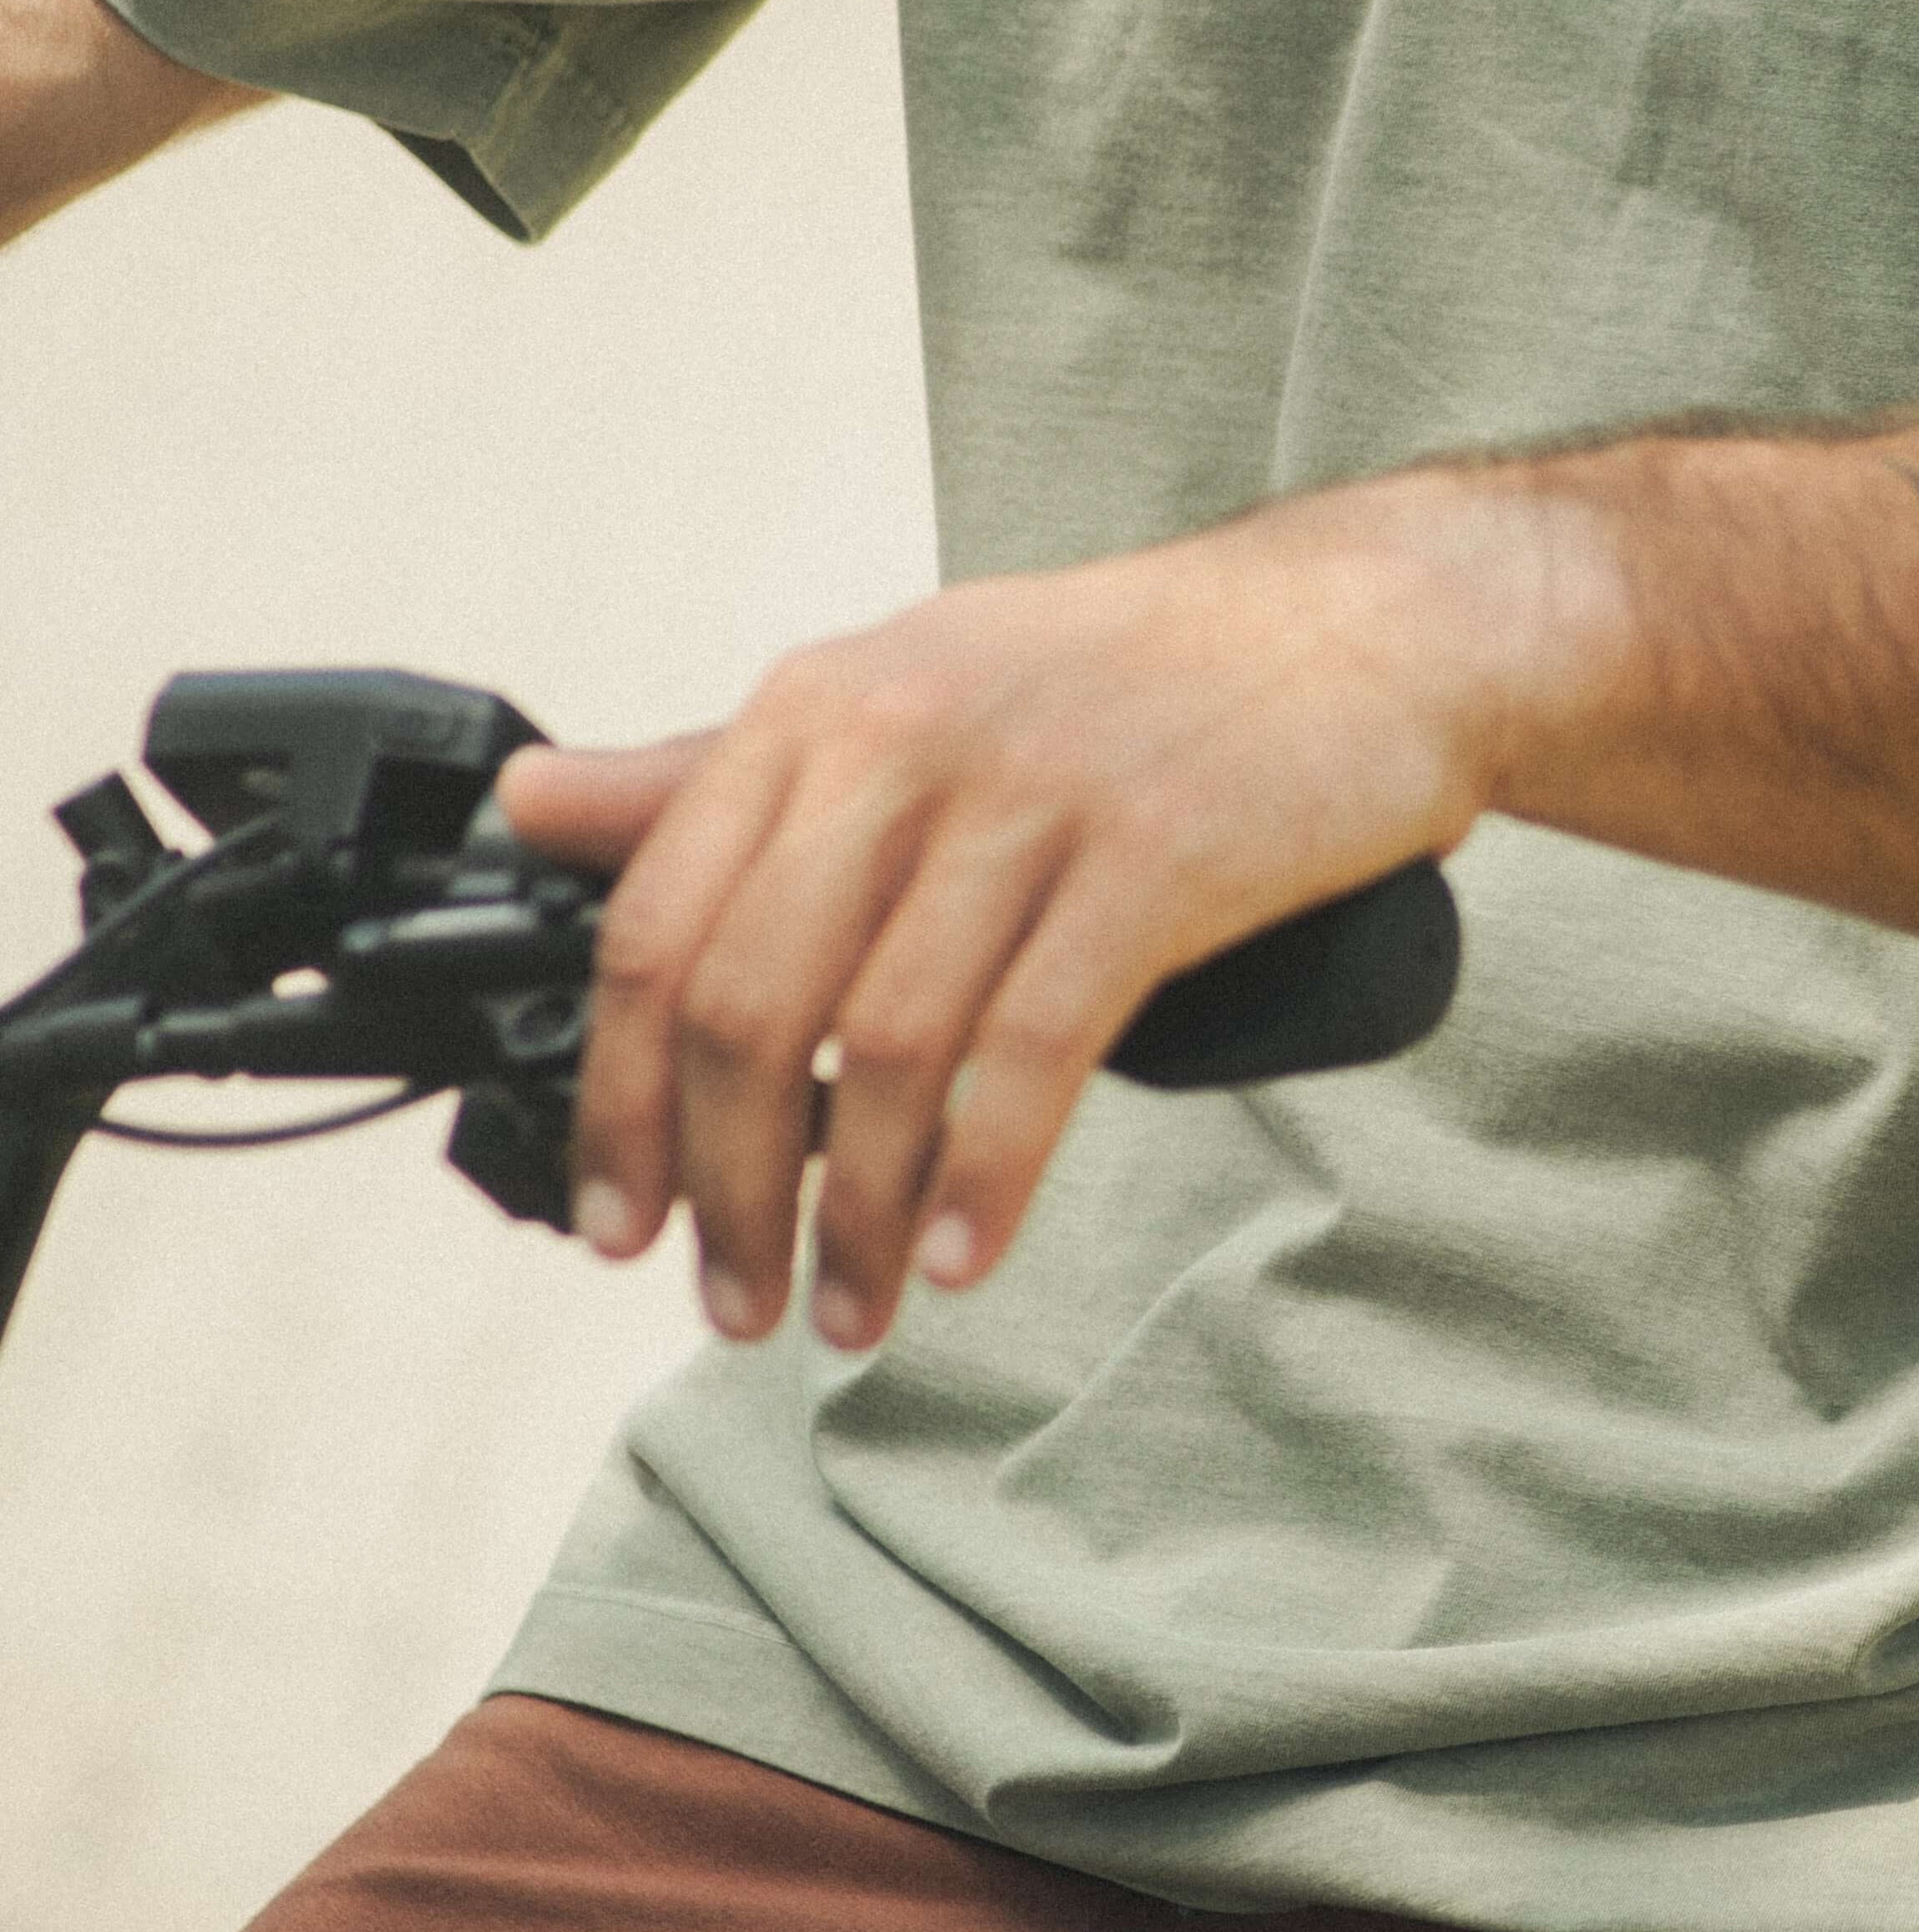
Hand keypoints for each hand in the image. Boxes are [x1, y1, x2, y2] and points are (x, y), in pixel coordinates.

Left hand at [495, 483, 1532, 1351]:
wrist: (1373, 623)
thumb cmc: (1135, 677)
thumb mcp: (905, 691)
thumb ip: (718, 772)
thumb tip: (531, 806)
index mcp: (818, 705)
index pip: (656, 924)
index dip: (617, 1098)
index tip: (620, 1221)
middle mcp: (905, 737)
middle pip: (751, 1004)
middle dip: (726, 1188)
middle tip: (736, 1301)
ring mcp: (1032, 795)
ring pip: (890, 1047)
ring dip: (856, 1215)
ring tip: (852, 1308)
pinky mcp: (1157, 856)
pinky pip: (1036, 1050)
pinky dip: (987, 1178)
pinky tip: (966, 1253)